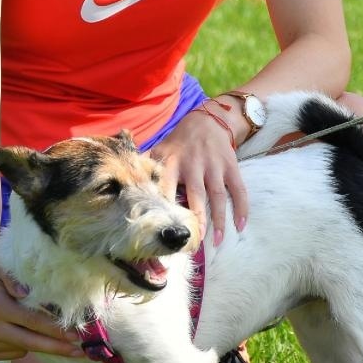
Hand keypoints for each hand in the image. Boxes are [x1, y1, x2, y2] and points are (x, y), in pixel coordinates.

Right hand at [0, 258, 86, 361]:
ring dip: (37, 342)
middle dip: (56, 348)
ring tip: (38, 329)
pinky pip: (12, 353)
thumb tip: (26, 293)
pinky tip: (17, 331)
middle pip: (31, 342)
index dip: (55, 330)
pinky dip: (21, 346)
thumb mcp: (1, 270)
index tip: (75, 335)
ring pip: (23, 349)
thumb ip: (14, 279)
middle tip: (78, 352)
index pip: (32, 322)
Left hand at [151, 106, 248, 244]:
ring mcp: (215, 167)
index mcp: (173, 162)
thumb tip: (121, 181)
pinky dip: (241, 208)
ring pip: (218, 196)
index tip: (162, 229)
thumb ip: (144, 166)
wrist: (208, 120)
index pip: (167, 187)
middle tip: (192, 241)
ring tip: (217, 241)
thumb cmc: (179, 142)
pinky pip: (238, 190)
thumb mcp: (160, 150)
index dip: (165, 207)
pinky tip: (240, 227)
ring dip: (218, 220)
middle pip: (196, 195)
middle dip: (195, 219)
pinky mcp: (231, 167)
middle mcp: (194, 165)